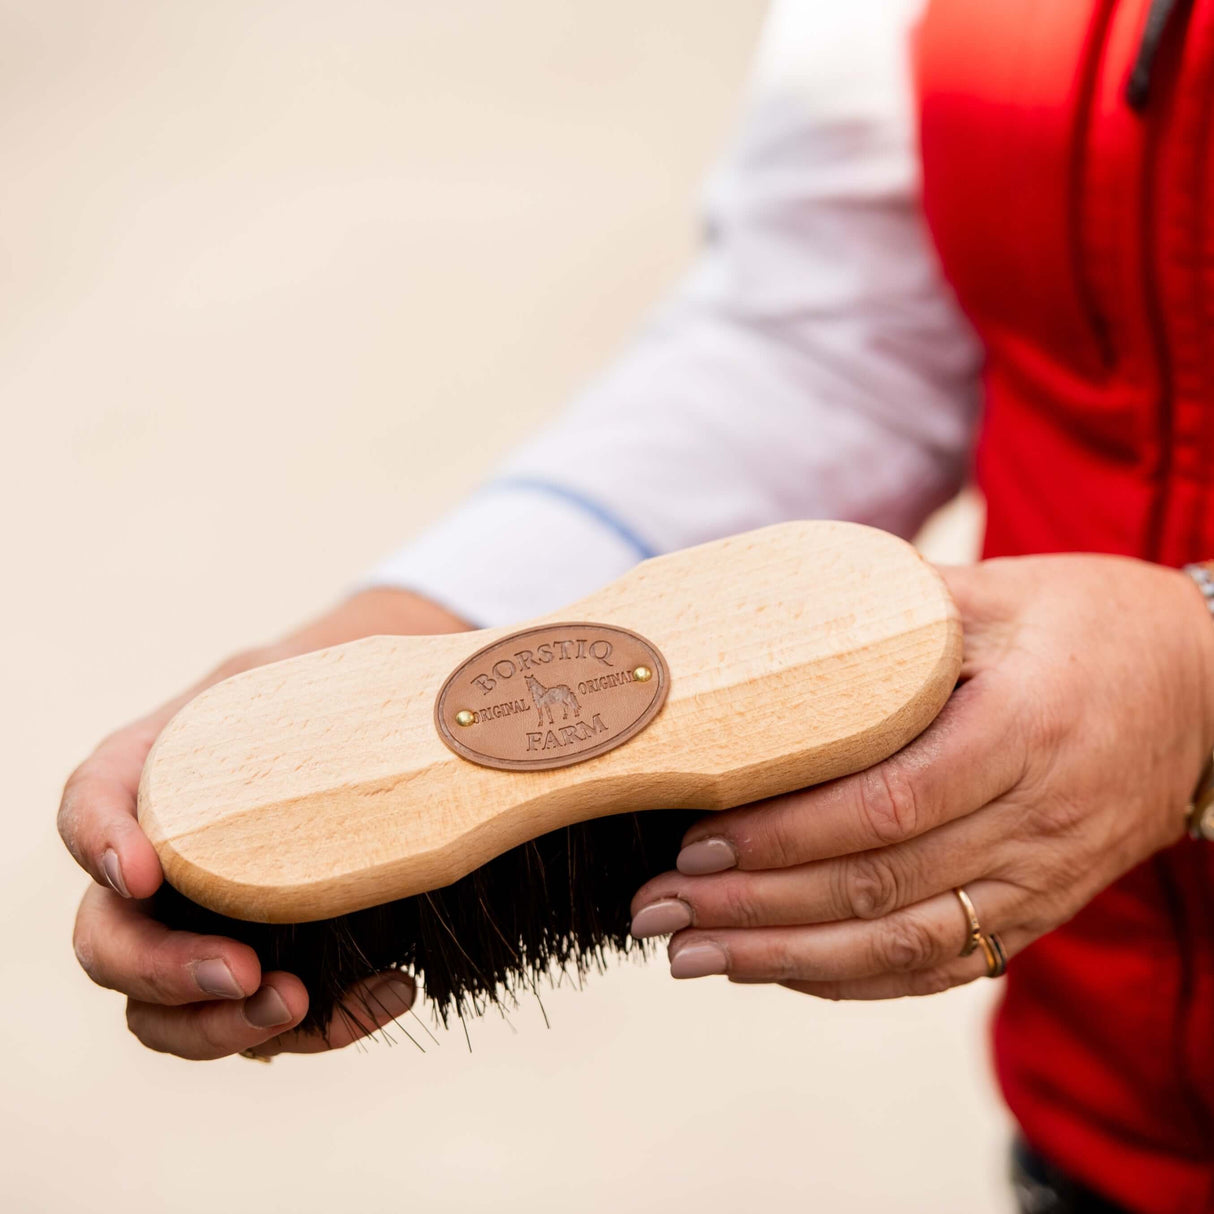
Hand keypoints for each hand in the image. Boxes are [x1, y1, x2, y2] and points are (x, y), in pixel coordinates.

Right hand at [59, 588, 469, 1057]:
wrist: (368, 728)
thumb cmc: (325, 694)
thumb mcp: (313, 673)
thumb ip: (322, 683)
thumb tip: (420, 698)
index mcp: (153, 773)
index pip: (91, 803)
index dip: (100, 842)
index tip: (148, 872)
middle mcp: (160, 861)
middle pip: (108, 939)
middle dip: (163, 971)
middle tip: (242, 973)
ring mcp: (201, 927)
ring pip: (164, 1010)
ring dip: (222, 1027)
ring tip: (301, 1004)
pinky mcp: (261, 966)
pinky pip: (262, 1021)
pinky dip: (322, 1024)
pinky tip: (392, 990)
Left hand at [630, 556, 1213, 997]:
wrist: (1211, 688)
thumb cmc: (1096, 626)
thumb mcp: (1002, 594)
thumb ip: (896, 610)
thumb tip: (774, 616)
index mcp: (1021, 732)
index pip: (887, 806)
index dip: (786, 835)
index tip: (697, 843)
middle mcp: (1034, 822)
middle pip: (877, 889)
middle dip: (754, 910)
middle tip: (655, 910)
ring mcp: (1041, 879)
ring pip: (902, 948)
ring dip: (785, 963)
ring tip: (691, 957)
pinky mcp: (1040, 909)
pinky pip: (941, 966)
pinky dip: (852, 981)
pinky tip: (776, 973)